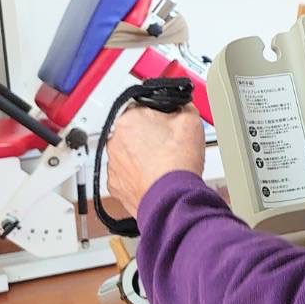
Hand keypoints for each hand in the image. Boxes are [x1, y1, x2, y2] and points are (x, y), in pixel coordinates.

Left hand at [105, 104, 205, 218]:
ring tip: (163, 163)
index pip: (142, 108)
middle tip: (168, 145)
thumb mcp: (191, 121)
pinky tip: (155, 176)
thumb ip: (182, 106)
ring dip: (143, 157)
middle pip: (134, 131)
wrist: (172, 197)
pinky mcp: (116, 185)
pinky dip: (139, 176)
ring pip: (129, 154)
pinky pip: (126, 175)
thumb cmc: (177, 163)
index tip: (168, 124)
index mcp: (129, 119)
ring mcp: (113, 165)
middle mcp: (114, 141)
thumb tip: (180, 106)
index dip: (160, 116)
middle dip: (150, 136)